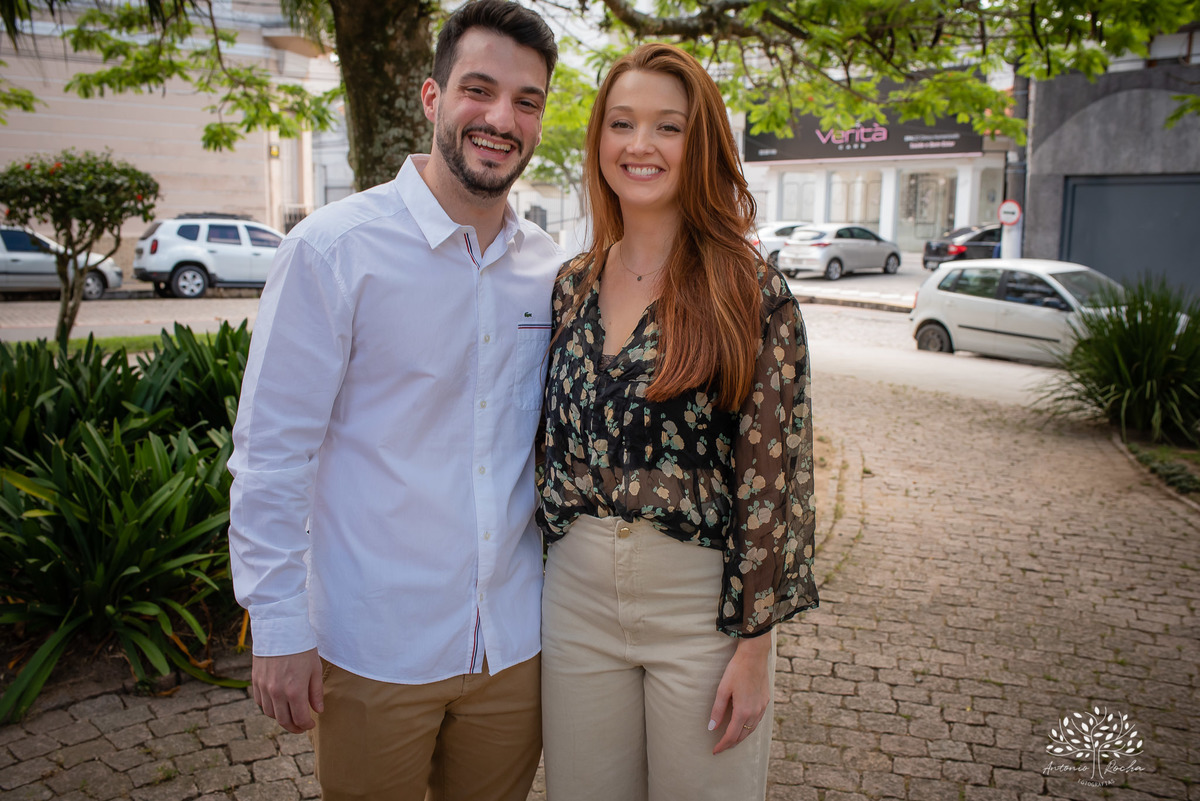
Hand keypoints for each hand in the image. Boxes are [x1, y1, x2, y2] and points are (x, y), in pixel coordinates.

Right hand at [252, 649, 323, 733]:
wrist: (280, 629)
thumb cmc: (301, 648)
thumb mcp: (314, 669)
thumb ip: (316, 693)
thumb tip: (318, 710)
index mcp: (294, 691)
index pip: (300, 718)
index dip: (306, 725)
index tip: (311, 724)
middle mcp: (277, 693)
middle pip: (283, 721)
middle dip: (294, 727)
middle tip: (301, 726)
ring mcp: (264, 688)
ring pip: (270, 714)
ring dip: (281, 718)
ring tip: (291, 715)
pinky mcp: (255, 681)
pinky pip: (260, 702)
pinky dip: (269, 708)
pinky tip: (278, 704)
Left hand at [708, 635, 771, 754]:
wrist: (754, 656)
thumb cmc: (736, 670)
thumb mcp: (722, 689)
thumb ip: (717, 710)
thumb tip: (711, 728)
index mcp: (743, 711)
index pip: (732, 736)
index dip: (723, 745)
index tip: (715, 750)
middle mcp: (755, 712)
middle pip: (743, 735)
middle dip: (731, 743)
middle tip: (721, 747)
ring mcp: (762, 707)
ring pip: (751, 729)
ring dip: (741, 736)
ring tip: (731, 740)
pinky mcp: (766, 701)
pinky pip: (757, 720)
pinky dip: (749, 727)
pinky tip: (744, 726)